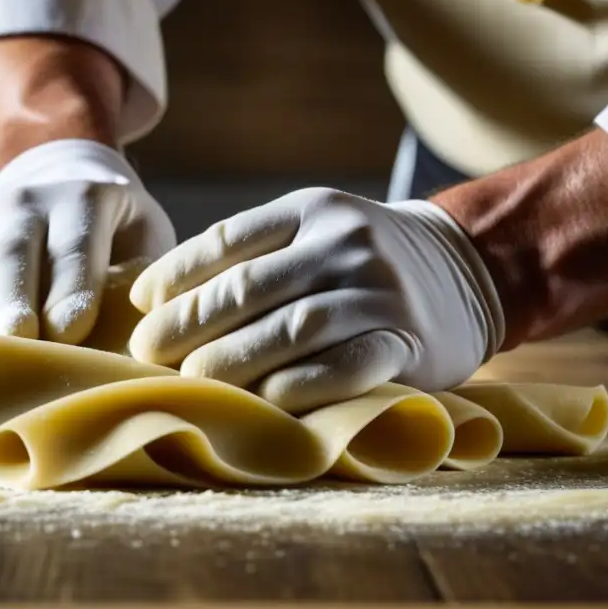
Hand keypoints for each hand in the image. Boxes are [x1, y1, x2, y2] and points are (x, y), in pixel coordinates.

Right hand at [0, 139, 174, 343]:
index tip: (70, 329)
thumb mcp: (144, 238)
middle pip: (14, 251)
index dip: (73, 286)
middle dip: (14, 297)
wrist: (58, 180)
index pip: (76, 243)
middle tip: (17, 339)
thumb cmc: (115, 234)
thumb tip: (144, 335)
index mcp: (85, 197)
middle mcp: (25, 201)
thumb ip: (144, 277)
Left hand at [127, 188, 504, 412]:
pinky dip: (304, 383)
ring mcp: (380, 290)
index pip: (229, 239)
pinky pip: (350, 364)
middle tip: (147, 352)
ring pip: (294, 326)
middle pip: (251, 286)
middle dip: (189, 322)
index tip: (139, 305)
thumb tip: (154, 295)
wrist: (468, 268)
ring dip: (235, 358)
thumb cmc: (362, 259)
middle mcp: (345, 242)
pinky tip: (267, 398)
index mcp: (311, 210)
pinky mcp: (409, 339)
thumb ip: (250, 254)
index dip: (177, 273)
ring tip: (192, 378)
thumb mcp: (313, 232)